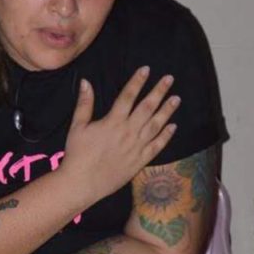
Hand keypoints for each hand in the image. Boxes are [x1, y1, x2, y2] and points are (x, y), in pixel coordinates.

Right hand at [60, 67, 179, 207]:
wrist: (82, 183)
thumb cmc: (77, 154)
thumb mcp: (77, 126)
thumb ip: (84, 104)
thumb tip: (86, 82)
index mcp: (112, 122)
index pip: (128, 96)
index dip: (137, 81)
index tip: (146, 70)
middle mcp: (128, 132)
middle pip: (147, 107)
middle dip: (159, 91)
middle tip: (169, 79)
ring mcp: (136, 147)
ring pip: (156, 125)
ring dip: (167, 111)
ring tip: (176, 98)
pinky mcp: (139, 161)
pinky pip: (157, 146)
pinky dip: (166, 136)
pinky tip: (173, 126)